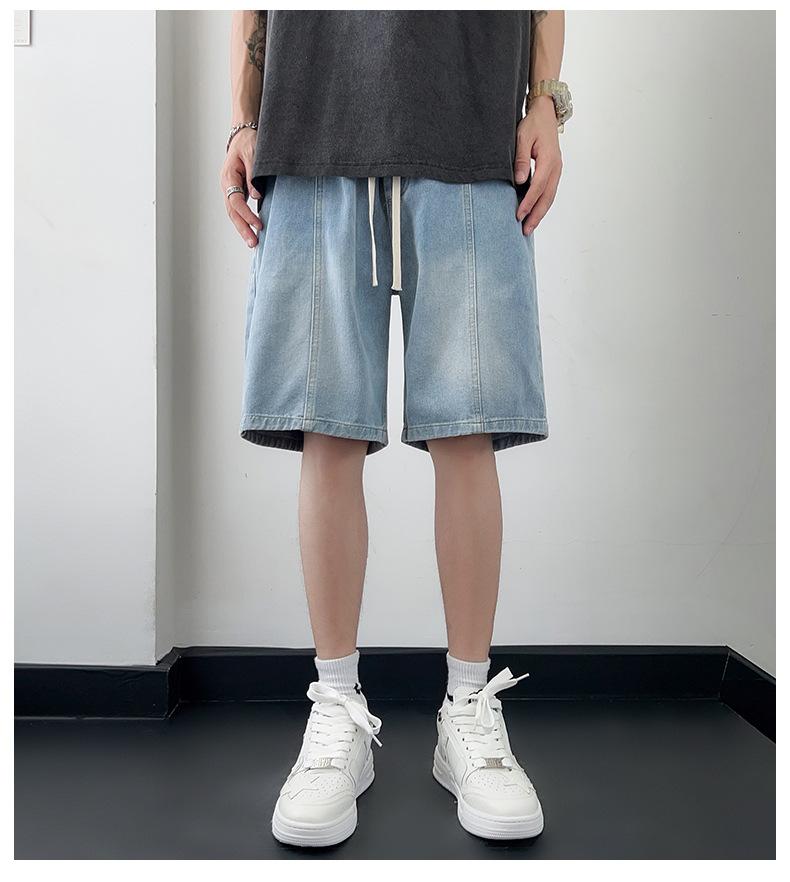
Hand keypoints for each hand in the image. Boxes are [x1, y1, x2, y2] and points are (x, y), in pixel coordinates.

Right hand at [220, 127, 262, 247]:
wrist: (243, 134)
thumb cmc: (248, 142)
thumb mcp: (253, 155)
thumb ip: (253, 176)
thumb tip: (257, 197)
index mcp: (229, 177)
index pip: (236, 202)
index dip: (247, 215)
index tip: (259, 225)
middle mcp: (227, 185)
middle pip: (232, 212)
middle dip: (243, 229)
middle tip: (253, 243)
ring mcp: (230, 189)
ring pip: (234, 213)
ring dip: (243, 228)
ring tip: (253, 242)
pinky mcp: (237, 191)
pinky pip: (239, 209)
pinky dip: (244, 220)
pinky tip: (252, 231)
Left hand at [514, 96, 562, 235]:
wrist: (545, 113)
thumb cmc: (532, 124)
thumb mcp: (522, 137)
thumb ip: (520, 159)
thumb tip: (519, 180)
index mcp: (548, 160)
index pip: (537, 187)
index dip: (528, 203)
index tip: (518, 215)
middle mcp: (556, 168)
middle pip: (547, 197)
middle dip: (536, 215)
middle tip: (525, 230)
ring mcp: (557, 170)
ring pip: (549, 197)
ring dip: (539, 213)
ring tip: (529, 227)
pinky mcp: (554, 171)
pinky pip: (549, 192)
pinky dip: (541, 204)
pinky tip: (533, 213)